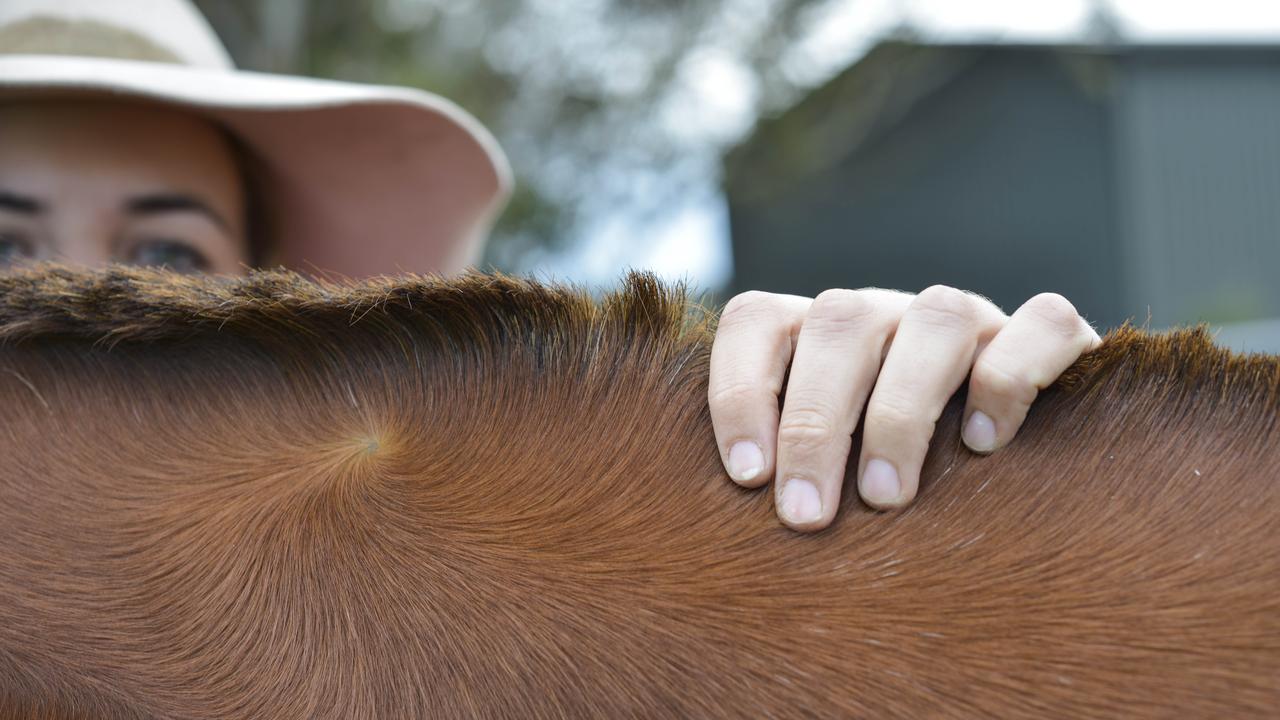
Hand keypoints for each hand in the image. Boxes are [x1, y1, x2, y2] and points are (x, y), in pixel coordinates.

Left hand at [708, 286, 1101, 530]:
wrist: (1002, 462)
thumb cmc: (876, 487)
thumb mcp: (817, 478)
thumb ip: (776, 475)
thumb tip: (721, 531)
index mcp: (816, 336)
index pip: (758, 319)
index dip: (739, 388)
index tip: (746, 476)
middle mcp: (885, 315)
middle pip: (839, 321)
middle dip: (815, 422)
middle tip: (805, 514)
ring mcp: (966, 318)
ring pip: (936, 318)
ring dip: (902, 410)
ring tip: (885, 497)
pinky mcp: (1042, 337)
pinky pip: (1039, 326)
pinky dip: (1010, 380)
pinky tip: (984, 446)